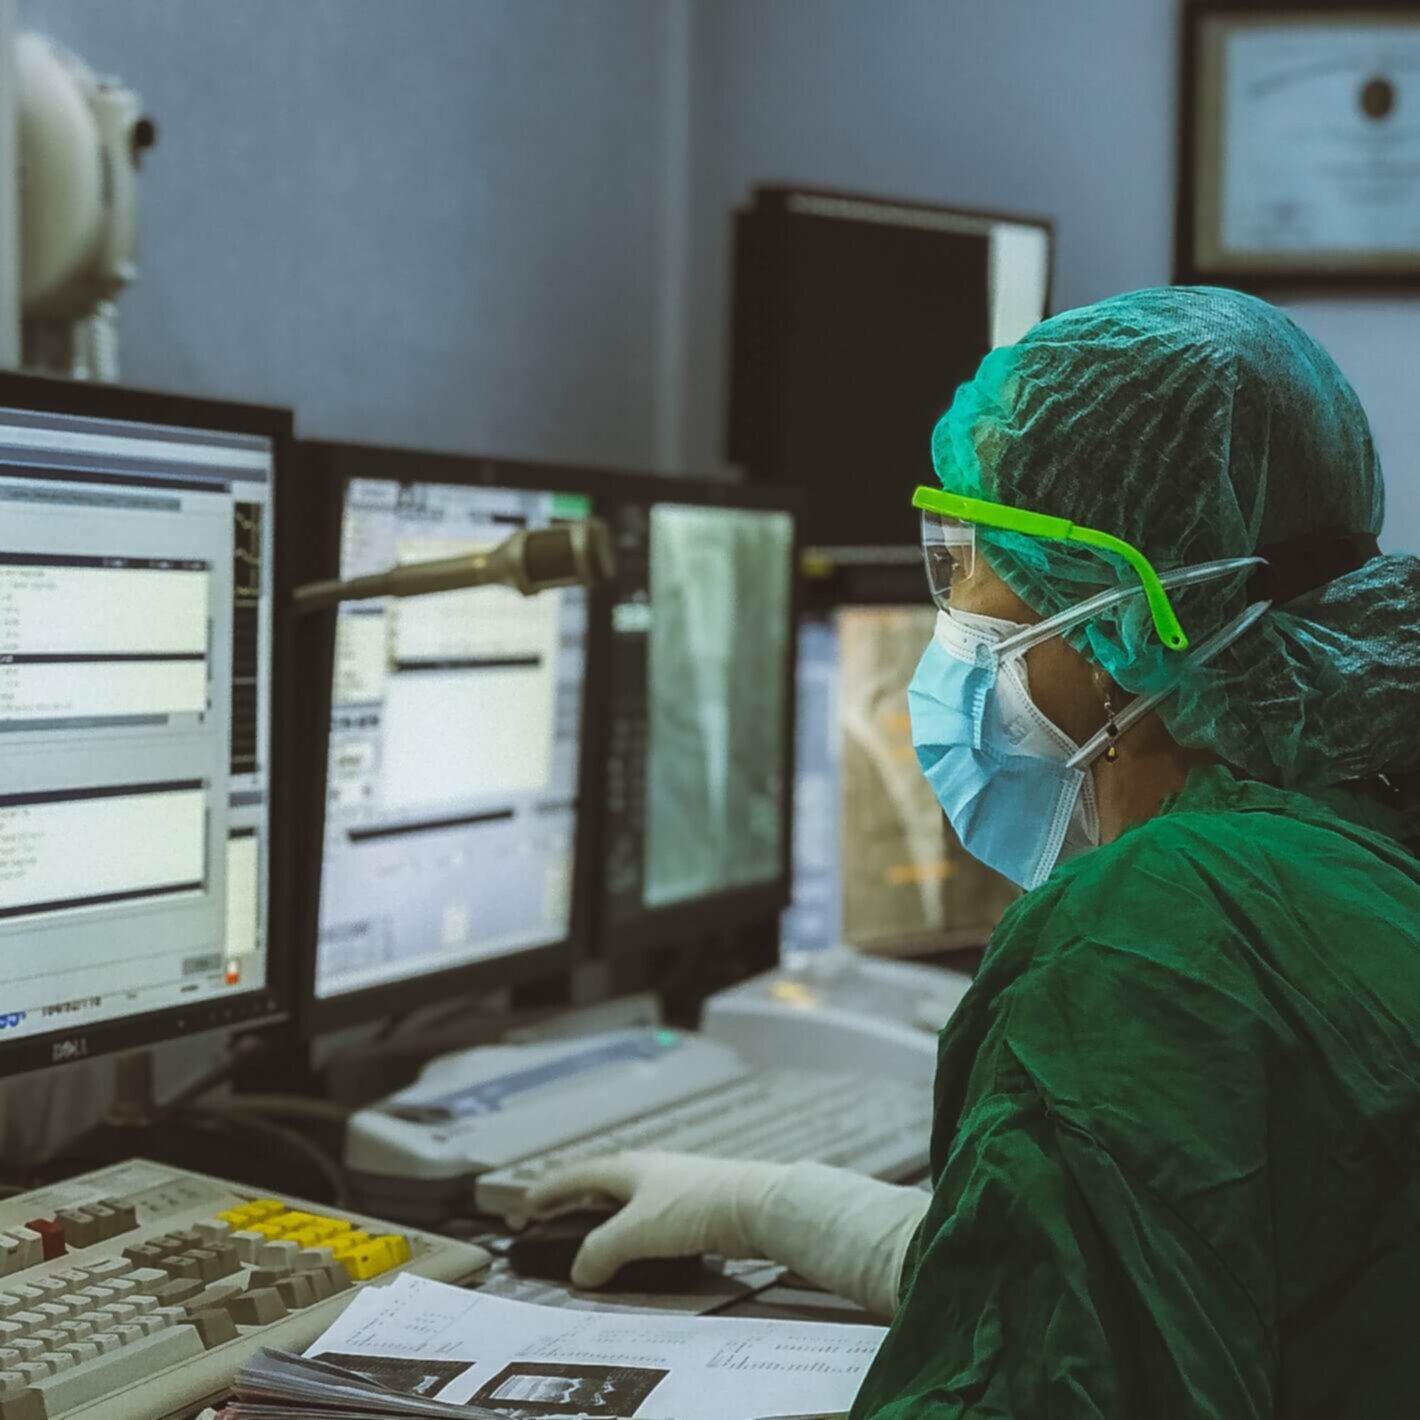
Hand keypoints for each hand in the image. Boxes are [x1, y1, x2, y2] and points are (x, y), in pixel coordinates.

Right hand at [525, 1151, 787, 1288]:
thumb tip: (579, 1274)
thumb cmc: (693, 1209)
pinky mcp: (698, 1204)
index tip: (527, 1202)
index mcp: (630, 1168)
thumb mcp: (637, 1232)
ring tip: (596, 1237)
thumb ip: (601, 1251)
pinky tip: (642, 1245)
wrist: (757, 1205)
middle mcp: (650, 1169)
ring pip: (631, 1198)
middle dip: (579, 1200)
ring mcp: (677, 1184)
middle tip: (557, 1218)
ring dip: (608, 1216)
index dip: (552, 1189)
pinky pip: (653, 1215)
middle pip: (604, 1182)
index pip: (579, 1175)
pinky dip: (636, 1228)